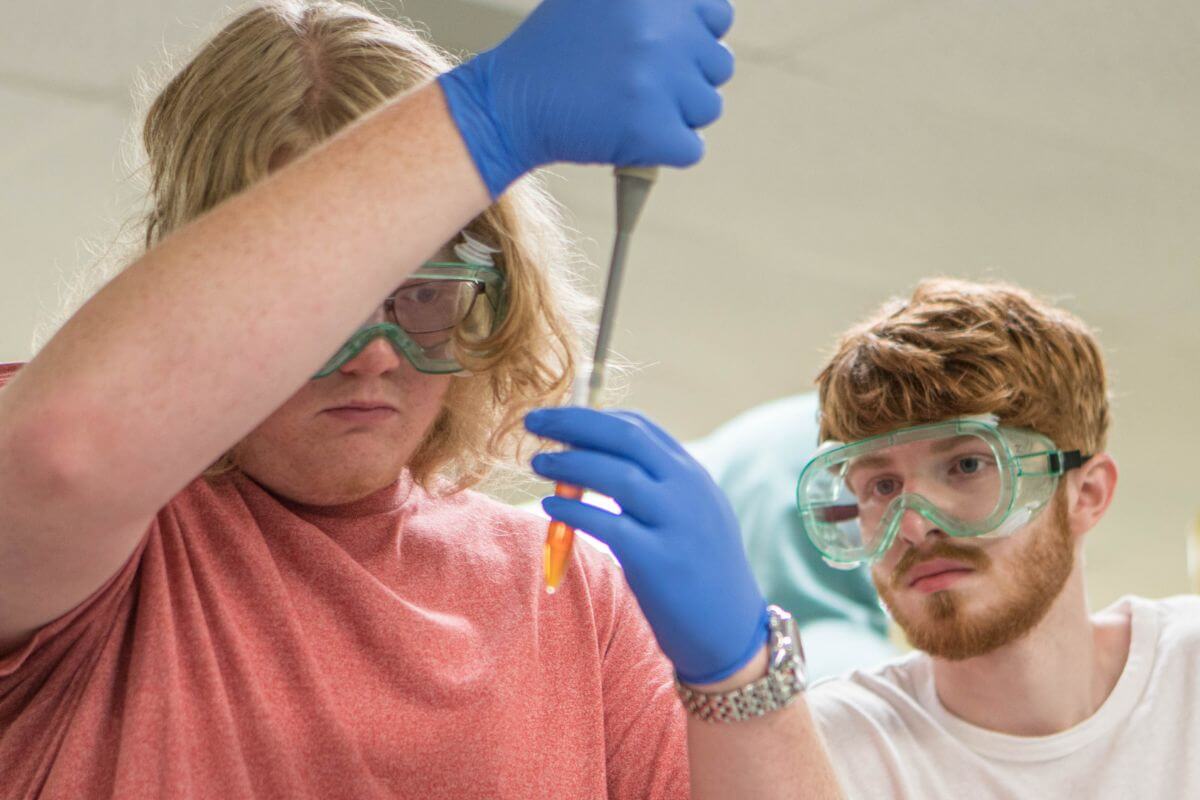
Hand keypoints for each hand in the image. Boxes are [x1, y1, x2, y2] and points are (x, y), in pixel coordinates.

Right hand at [438, 0, 735, 196]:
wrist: (510, 102)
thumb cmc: (556, 52)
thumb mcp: (599, 0)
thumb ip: (651, 3)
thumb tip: (706, 19)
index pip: (718, 16)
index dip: (694, 40)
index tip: (666, 54)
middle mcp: (662, 27)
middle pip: (717, 66)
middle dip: (684, 81)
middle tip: (638, 87)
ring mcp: (659, 78)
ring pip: (707, 108)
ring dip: (675, 116)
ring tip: (628, 109)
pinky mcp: (652, 127)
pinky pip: (691, 149)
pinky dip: (664, 151)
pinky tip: (628, 136)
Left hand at [526, 407, 767, 684]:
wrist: (732, 634)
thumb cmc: (700, 574)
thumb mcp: (690, 516)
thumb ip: (655, 488)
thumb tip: (594, 461)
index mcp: (692, 475)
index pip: (639, 427)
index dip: (592, 416)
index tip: (558, 419)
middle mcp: (688, 490)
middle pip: (624, 437)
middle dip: (573, 422)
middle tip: (533, 420)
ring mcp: (676, 523)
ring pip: (615, 474)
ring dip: (568, 463)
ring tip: (537, 462)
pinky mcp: (659, 560)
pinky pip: (607, 524)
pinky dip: (573, 511)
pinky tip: (549, 508)